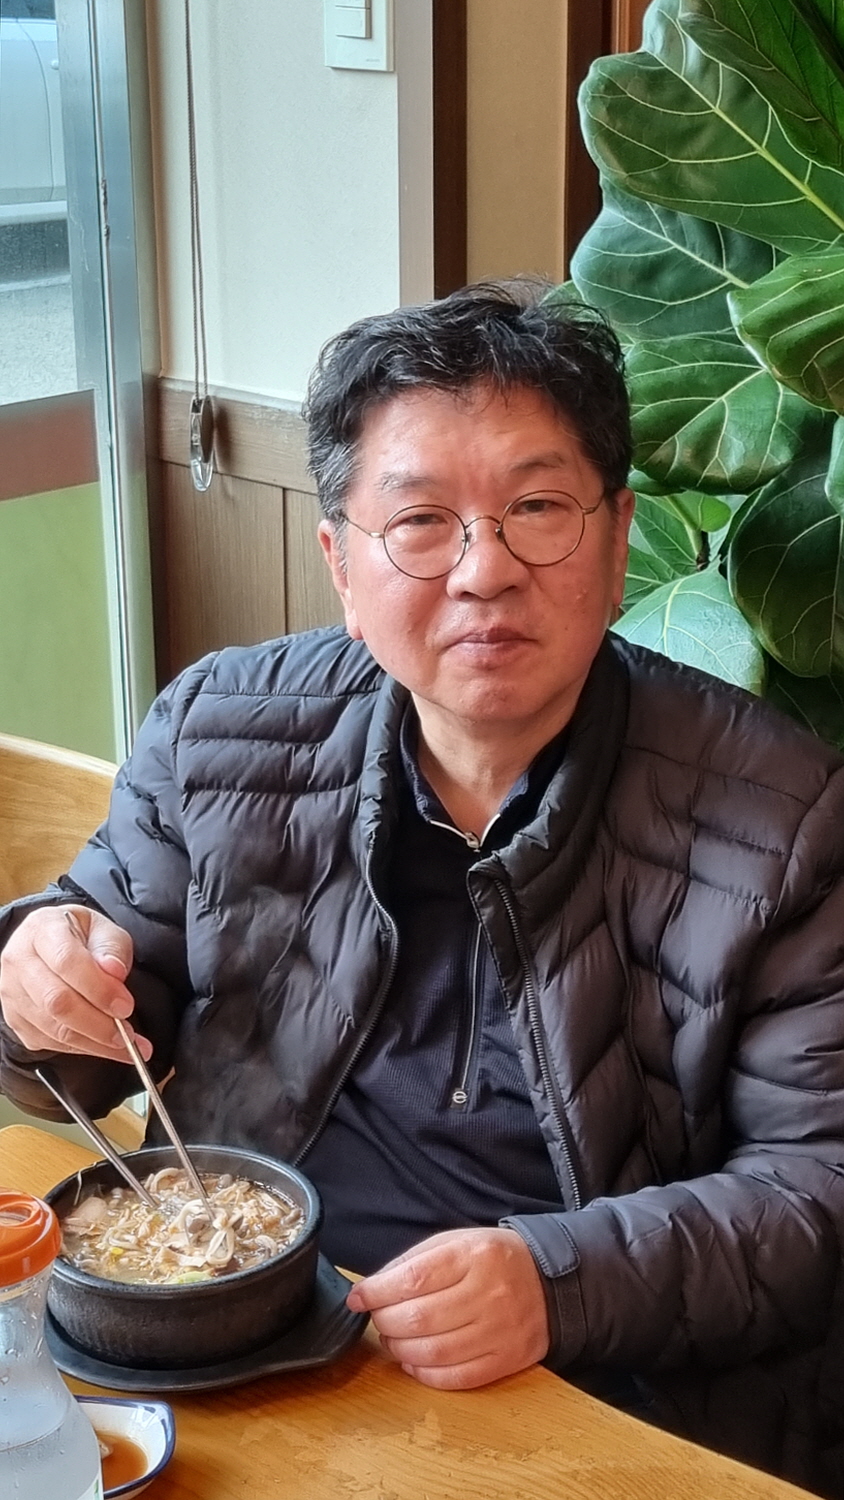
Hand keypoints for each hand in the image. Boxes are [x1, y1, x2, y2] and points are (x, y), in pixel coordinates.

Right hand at [0, 905, 149, 1061]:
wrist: (49, 946)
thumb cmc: (79, 937)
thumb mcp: (103, 929)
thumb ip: (112, 948)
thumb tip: (114, 971)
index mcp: (42, 929)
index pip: (66, 961)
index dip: (99, 988)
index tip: (125, 1006)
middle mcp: (19, 961)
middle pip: (57, 1001)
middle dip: (98, 1024)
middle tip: (128, 1034)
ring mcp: (13, 993)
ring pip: (53, 1028)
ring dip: (93, 1042)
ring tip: (125, 1046)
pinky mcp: (16, 1020)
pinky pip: (50, 1043)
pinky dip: (82, 1049)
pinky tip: (105, 1046)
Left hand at [346, 1226, 549, 1388]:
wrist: (553, 1282)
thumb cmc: (494, 1259)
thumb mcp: (457, 1241)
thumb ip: (414, 1261)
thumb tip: (372, 1288)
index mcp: (473, 1256)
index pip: (413, 1279)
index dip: (377, 1292)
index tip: (358, 1297)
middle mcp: (488, 1294)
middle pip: (419, 1319)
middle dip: (385, 1322)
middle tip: (377, 1318)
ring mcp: (499, 1331)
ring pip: (433, 1353)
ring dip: (400, 1350)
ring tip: (393, 1339)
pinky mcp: (507, 1360)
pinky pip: (456, 1378)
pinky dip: (425, 1375)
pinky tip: (414, 1361)